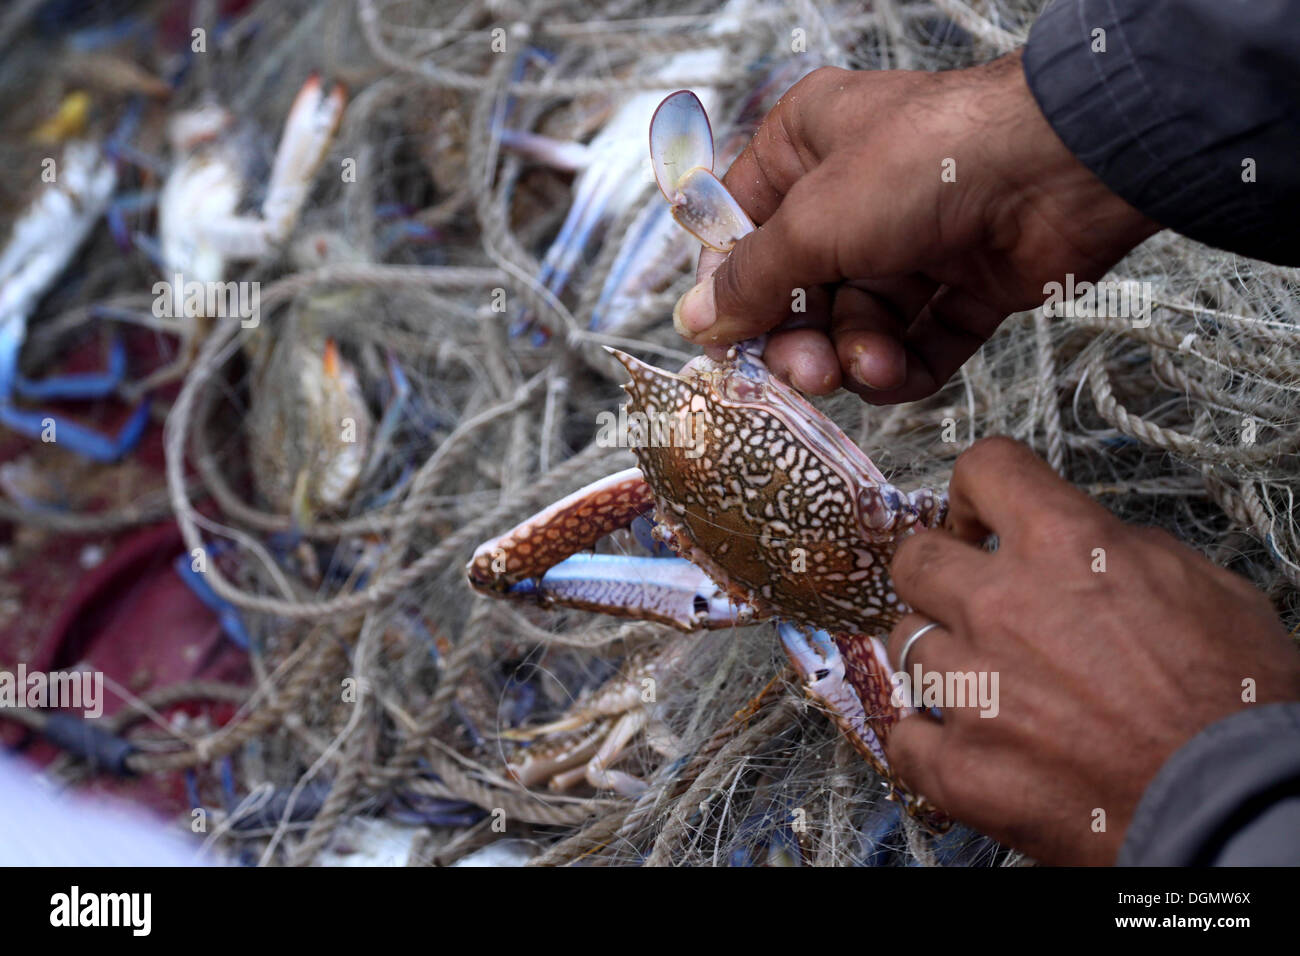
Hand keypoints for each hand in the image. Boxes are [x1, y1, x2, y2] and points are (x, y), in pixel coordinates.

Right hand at [675, 54, 1159, 402]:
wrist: (1062, 168)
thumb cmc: (930, 159)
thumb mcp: (815, 219)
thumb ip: (753, 279)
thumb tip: (697, 321)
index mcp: (807, 147)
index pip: (742, 228)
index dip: (729, 288)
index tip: (723, 342)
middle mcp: (855, 193)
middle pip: (801, 289)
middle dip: (799, 340)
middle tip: (802, 374)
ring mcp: (913, 240)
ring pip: (857, 323)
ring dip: (854, 356)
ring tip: (864, 368)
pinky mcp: (963, 284)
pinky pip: (916, 341)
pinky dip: (902, 366)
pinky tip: (894, 371)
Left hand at [883, 437, 1299, 864]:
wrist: (1239, 811)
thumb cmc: (1238, 705)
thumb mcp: (1205, 586)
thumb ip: (1121, 549)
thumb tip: (1083, 544)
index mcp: (1066, 547)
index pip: (986, 469)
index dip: (975, 490)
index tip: (977, 517)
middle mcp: (1001, 606)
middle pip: (914, 559)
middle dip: (936, 571)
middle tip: (965, 596)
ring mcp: (971, 688)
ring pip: (906, 645)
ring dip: (940, 657)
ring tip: (984, 681)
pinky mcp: (959, 765)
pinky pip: (902, 735)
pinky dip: (924, 736)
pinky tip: (957, 738)